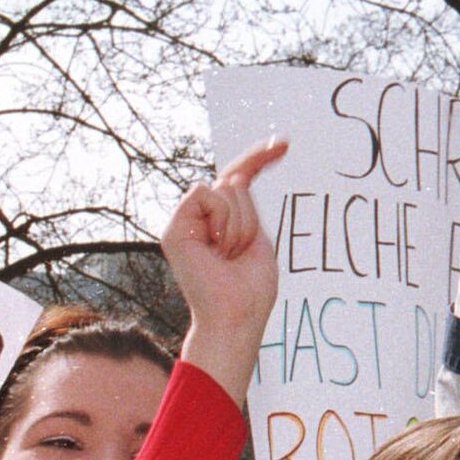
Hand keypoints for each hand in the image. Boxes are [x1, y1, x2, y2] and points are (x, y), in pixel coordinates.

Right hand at [168, 136, 288, 403]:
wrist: (236, 316)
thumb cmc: (249, 288)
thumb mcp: (255, 235)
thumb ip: (242, 204)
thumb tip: (236, 173)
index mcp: (216, 222)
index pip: (237, 177)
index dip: (259, 157)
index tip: (286, 143)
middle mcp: (196, 219)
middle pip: (234, 181)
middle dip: (249, 214)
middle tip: (239, 251)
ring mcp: (183, 223)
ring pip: (225, 188)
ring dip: (239, 223)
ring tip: (228, 255)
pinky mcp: (174, 229)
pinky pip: (207, 194)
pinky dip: (222, 219)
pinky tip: (216, 247)